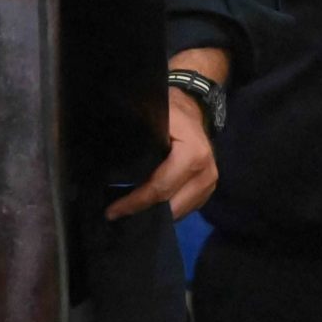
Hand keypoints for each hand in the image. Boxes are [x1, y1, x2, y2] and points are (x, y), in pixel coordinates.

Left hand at [105, 89, 216, 220]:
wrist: (193, 106)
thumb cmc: (171, 111)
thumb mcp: (153, 116)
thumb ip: (138, 139)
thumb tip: (112, 165)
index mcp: (192, 154)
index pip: (160, 187)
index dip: (135, 202)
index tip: (112, 211)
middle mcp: (206, 172)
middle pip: (171, 205)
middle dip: (144, 213)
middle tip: (118, 216)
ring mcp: (210, 181)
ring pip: (180, 211)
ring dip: (157, 214)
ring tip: (131, 214)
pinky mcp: (209, 187)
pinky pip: (188, 207)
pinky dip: (169, 210)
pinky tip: (151, 208)